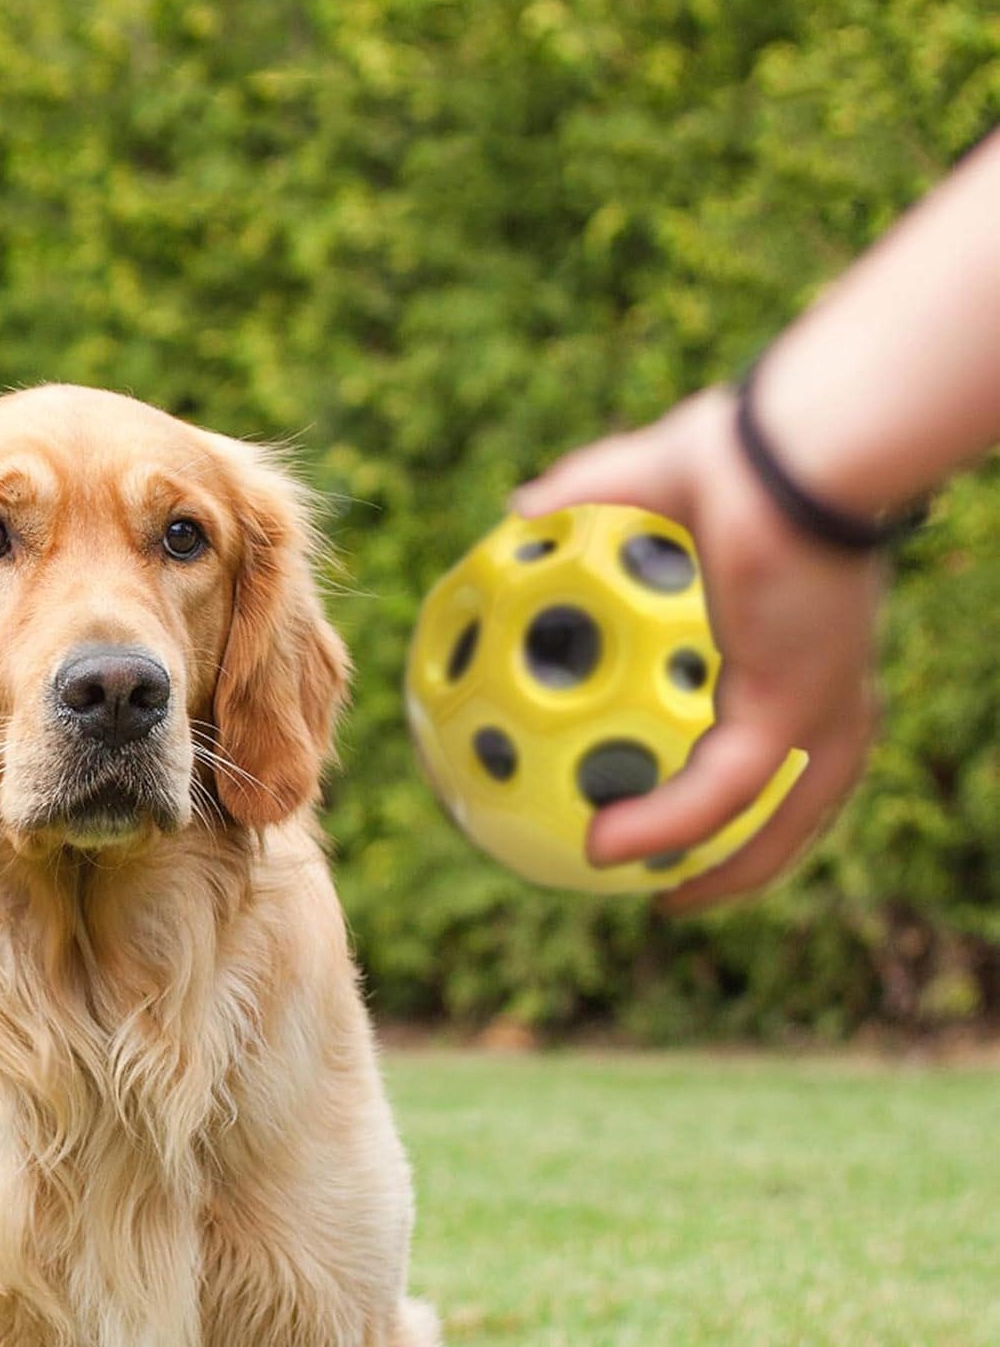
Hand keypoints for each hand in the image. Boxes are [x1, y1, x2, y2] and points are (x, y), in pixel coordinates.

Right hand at [513, 388, 884, 911]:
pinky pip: (718, 793)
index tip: (684, 800)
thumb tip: (521, 505)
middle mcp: (825, 691)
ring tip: (651, 899)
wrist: (784, 448)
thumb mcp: (640, 479)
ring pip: (771, 825)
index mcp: (799, 647)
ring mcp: (816, 707)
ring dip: (712, 872)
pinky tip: (602, 848)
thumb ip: (582, 496)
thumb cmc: (739, 447)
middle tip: (682, 882)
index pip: (782, 738)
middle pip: (794, 804)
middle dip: (746, 855)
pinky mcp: (789, 711)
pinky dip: (662, 828)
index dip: (740, 780)